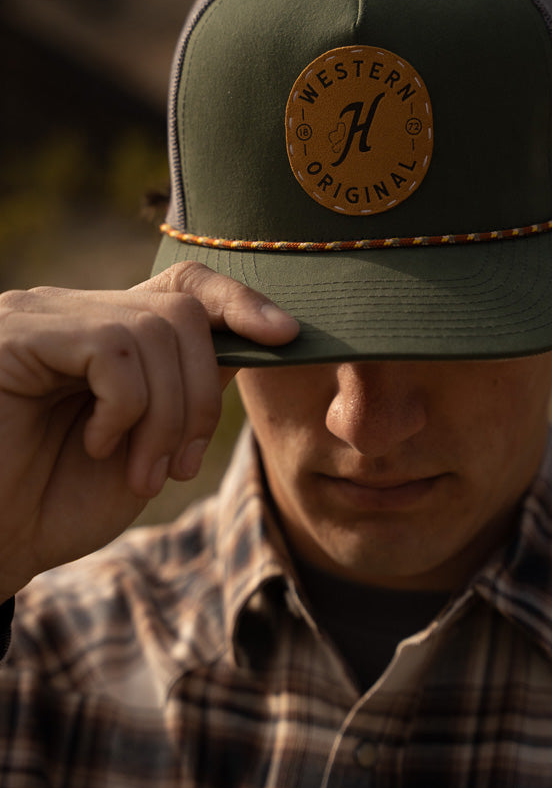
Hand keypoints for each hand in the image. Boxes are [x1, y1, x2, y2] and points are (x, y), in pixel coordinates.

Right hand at [0, 262, 297, 599]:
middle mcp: (75, 311)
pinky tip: (98, 445)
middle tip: (182, 465)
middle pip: (182, 311)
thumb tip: (249, 348)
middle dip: (201, 396)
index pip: (183, 284)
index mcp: (108, 333)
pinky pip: (113, 349)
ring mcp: (44, 317)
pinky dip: (125, 408)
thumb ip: (189, 394)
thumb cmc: (60, 502)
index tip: (287, 336)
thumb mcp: (148, 447)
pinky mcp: (17, 334)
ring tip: (140, 472)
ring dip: (166, 416)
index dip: (240, 301)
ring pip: (154, 331)